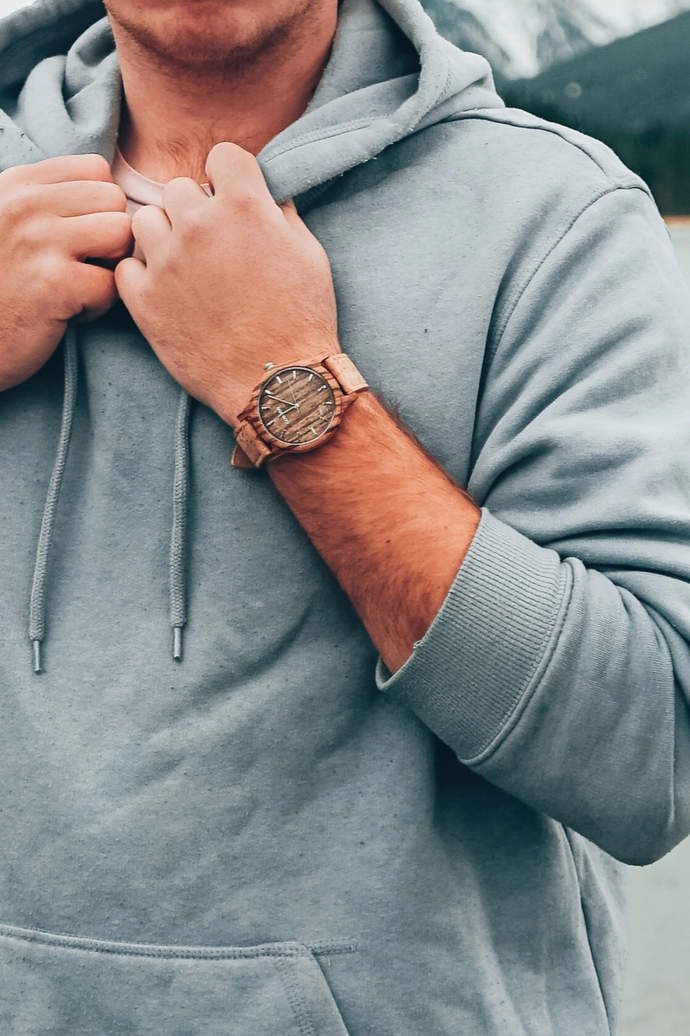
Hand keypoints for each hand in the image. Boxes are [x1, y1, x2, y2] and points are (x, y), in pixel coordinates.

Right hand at [0, 155, 132, 390]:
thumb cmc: (0, 281)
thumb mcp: (9, 221)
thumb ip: (50, 198)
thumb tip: (110, 189)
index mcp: (18, 184)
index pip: (97, 170)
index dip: (99, 207)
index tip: (75, 235)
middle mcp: (26, 205)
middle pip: (115, 200)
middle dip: (109, 237)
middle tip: (78, 266)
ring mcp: (40, 242)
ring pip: (121, 235)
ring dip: (109, 267)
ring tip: (77, 285)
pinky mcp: (56, 284)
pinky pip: (113, 284)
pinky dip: (98, 306)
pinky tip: (68, 311)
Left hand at [115, 142, 339, 426]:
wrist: (278, 384)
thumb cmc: (303, 322)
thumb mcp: (310, 255)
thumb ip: (281, 213)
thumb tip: (265, 195)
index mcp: (244, 205)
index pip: (223, 155)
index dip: (230, 177)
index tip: (233, 199)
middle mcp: (199, 225)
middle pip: (179, 189)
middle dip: (195, 211)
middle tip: (212, 245)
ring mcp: (166, 262)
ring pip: (145, 221)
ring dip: (163, 238)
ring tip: (185, 268)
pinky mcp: (143, 300)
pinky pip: (126, 267)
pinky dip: (142, 276)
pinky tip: (167, 293)